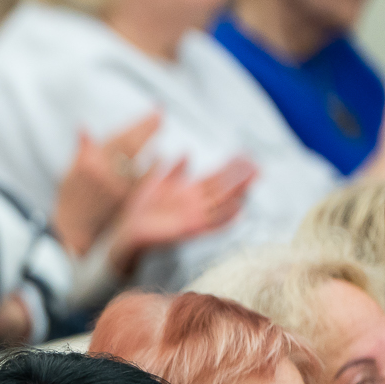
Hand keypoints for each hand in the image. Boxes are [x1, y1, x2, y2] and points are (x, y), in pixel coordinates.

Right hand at [54, 112, 160, 255]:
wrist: (73, 233)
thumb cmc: (70, 201)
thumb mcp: (69, 173)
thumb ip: (81, 151)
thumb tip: (83, 128)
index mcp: (88, 163)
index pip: (118, 138)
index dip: (137, 124)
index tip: (153, 112)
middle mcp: (104, 173)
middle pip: (131, 145)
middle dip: (148, 128)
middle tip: (161, 114)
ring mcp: (117, 187)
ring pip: (139, 160)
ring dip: (150, 144)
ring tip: (159, 128)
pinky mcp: (126, 201)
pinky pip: (143, 180)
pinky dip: (152, 167)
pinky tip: (160, 157)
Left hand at [108, 157, 254, 276]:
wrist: (128, 230)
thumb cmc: (144, 209)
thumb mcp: (158, 183)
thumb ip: (174, 170)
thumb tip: (187, 152)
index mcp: (190, 192)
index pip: (216, 176)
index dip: (231, 166)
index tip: (246, 155)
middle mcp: (196, 203)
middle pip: (223, 187)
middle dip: (239, 177)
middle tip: (256, 165)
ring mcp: (194, 216)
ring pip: (222, 202)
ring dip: (237, 192)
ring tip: (252, 180)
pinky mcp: (189, 229)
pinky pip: (212, 223)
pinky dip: (226, 217)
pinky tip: (239, 209)